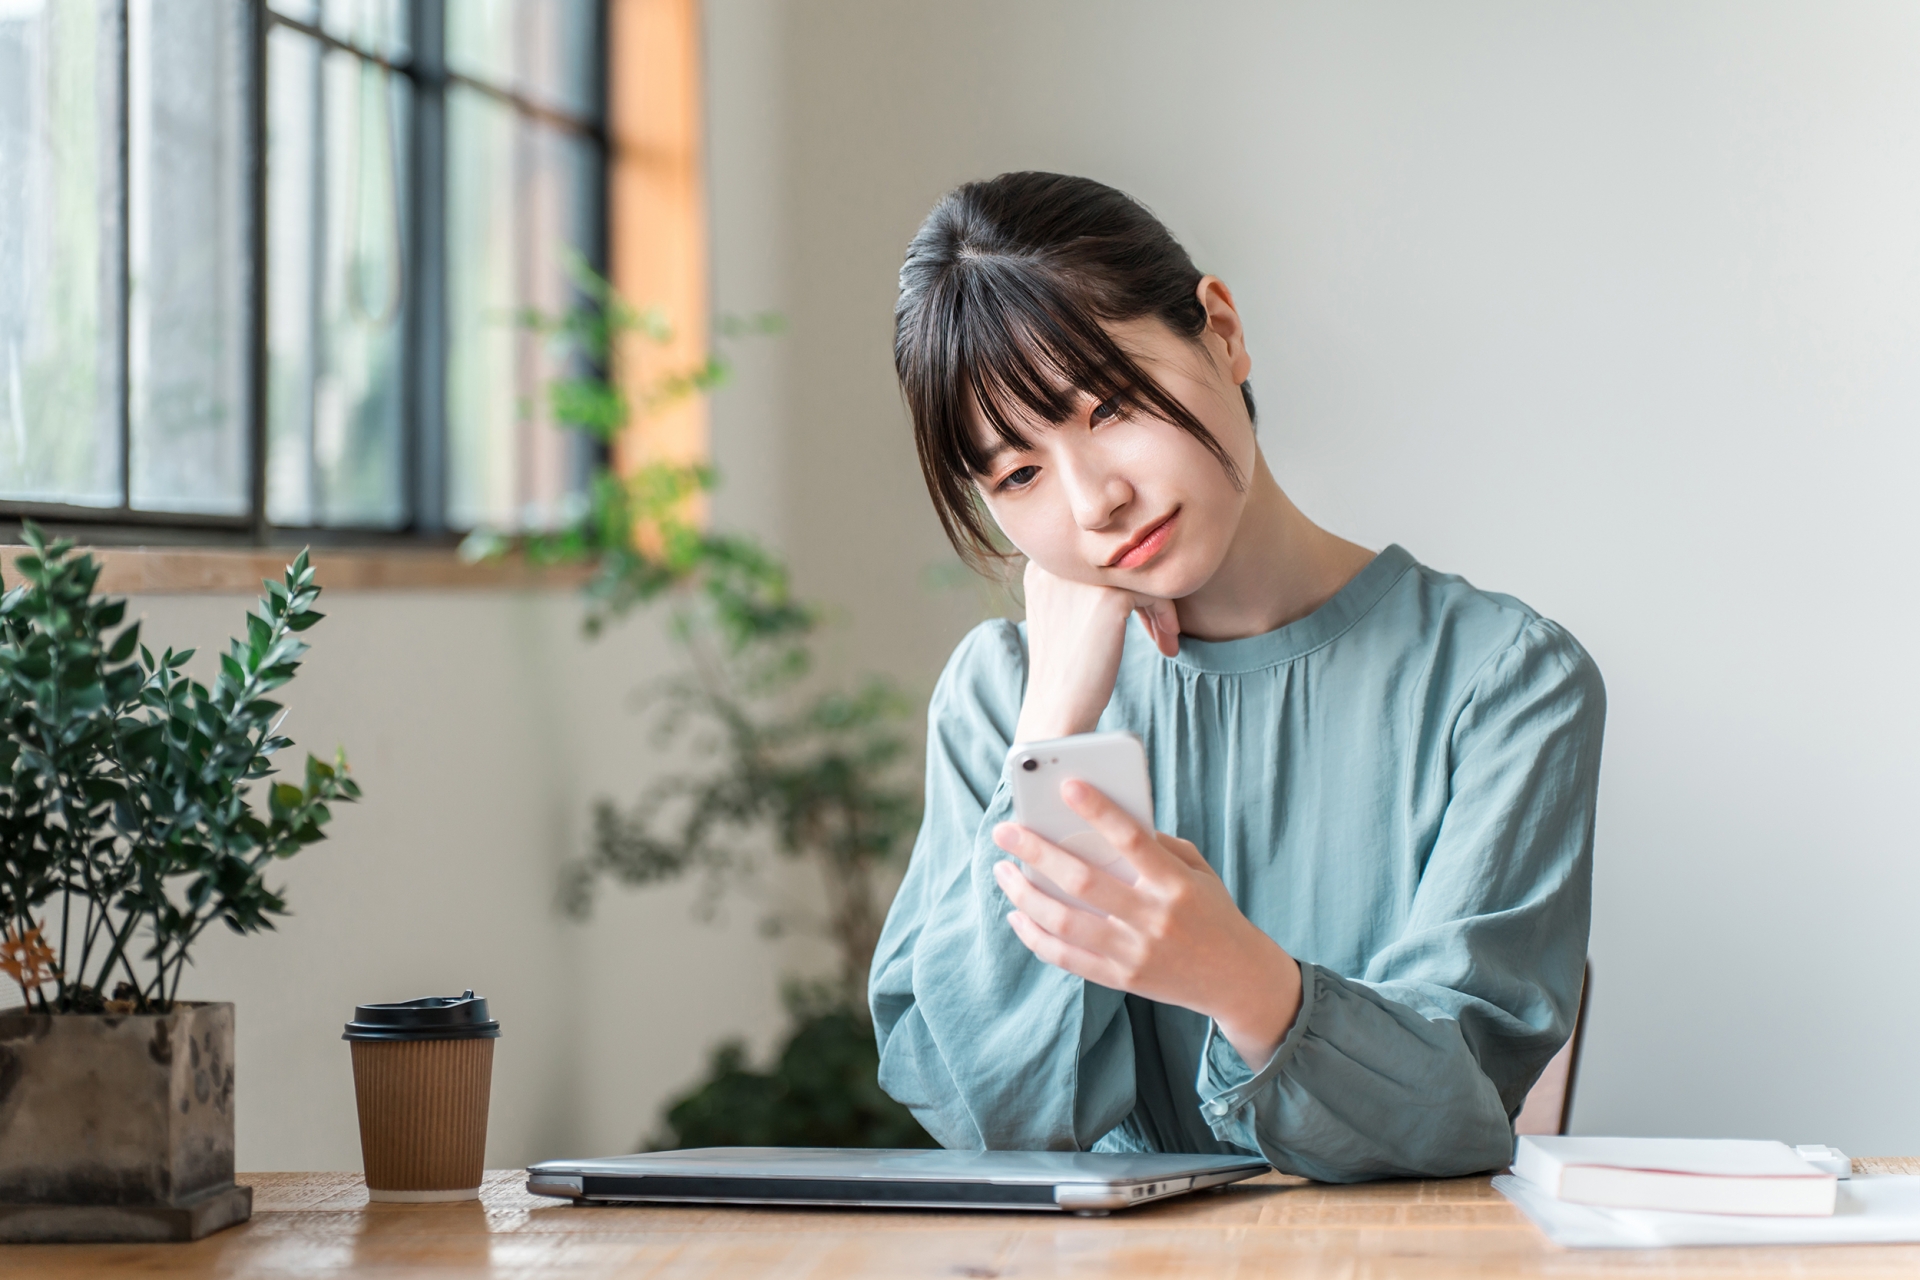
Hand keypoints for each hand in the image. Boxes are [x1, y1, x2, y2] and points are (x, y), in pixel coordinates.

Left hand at [991, 779, 1302, 1067]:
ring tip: (1003, 871)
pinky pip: (1066, 958)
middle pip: (1083, 881)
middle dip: (1037, 852)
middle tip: (1005, 831)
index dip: (1098, 810)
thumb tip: (1104, 824)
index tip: (1066, 785)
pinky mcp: (1121, 978)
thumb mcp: (1199, 871)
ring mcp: (1135, 953)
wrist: (1237, 979)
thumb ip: (1158, 846)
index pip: (1132, 840)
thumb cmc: (1213, 913)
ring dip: (1025, 894)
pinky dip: (1035, 936)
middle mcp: (1154, 919)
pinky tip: (1017, 915)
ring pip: (1065, 922)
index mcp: (1176, 884)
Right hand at [1015, 560, 1180, 742]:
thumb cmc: (1063, 670)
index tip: (1138, 620)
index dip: (1123, 587)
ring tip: (1166, 639)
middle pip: (1121, 565)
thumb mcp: (1061, 614)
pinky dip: (1165, 616)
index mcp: (1044, 565)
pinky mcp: (1109, 597)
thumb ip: (1080, 588)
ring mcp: (1085, 578)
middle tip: (1159, 631)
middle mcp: (1060, 563)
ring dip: (1159, 608)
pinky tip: (1167, 643)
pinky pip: (1154, 593)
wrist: (1057, 708)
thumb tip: (1128, 572)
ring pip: (1140, 576)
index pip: (1099, 561)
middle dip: (1144, 597)